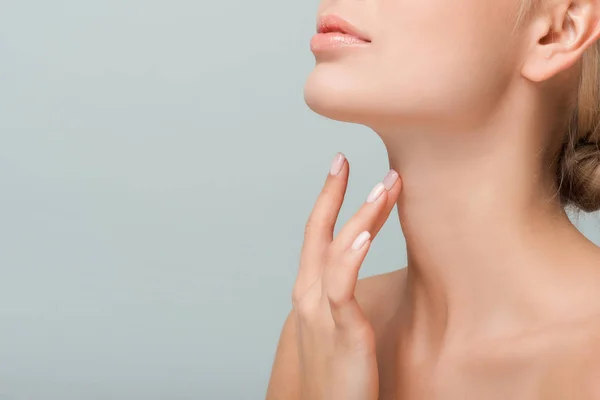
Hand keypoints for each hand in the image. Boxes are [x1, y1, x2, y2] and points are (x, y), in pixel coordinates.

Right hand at [292, 153, 401, 399]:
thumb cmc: (340, 374)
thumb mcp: (340, 328)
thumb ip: (345, 299)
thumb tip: (361, 274)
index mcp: (310, 293)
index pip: (316, 235)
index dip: (326, 200)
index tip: (340, 169)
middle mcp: (308, 296)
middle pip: (317, 232)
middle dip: (334, 193)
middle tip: (350, 159)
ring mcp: (320, 313)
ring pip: (335, 250)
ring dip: (360, 214)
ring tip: (386, 185)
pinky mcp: (340, 332)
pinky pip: (342, 286)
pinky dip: (351, 256)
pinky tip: (366, 233)